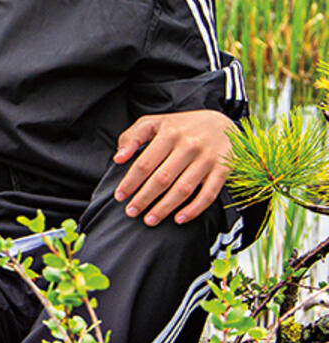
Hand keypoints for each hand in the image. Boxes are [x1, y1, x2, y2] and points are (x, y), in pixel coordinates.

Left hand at [113, 110, 232, 225]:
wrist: (223, 123)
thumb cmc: (183, 127)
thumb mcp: (155, 123)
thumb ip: (132, 137)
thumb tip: (118, 158)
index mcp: (170, 133)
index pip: (145, 163)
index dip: (130, 182)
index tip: (120, 196)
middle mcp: (189, 145)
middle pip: (162, 178)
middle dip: (144, 198)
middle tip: (131, 212)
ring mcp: (208, 158)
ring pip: (183, 188)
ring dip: (164, 208)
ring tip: (150, 220)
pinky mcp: (224, 169)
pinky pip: (209, 193)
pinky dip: (194, 209)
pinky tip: (180, 219)